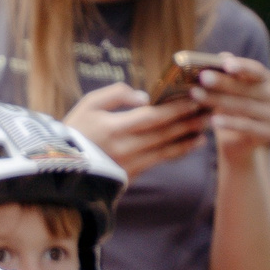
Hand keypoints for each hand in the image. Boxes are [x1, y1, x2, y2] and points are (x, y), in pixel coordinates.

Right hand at [66, 83, 208, 177]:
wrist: (57, 169)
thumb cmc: (73, 131)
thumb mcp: (88, 104)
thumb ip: (116, 94)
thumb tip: (145, 97)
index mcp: (112, 128)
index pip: (152, 117)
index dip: (176, 108)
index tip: (196, 98)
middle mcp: (124, 148)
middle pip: (165, 133)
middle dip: (190, 120)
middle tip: (211, 108)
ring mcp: (128, 164)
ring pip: (167, 149)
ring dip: (189, 136)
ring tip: (207, 125)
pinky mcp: (130, 176)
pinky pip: (160, 161)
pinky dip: (178, 151)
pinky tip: (193, 142)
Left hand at [186, 53, 269, 162]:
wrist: (238, 146)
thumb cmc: (230, 112)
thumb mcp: (227, 93)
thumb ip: (226, 75)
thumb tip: (221, 55)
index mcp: (265, 80)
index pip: (255, 70)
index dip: (242, 66)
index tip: (226, 63)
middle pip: (246, 88)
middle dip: (222, 82)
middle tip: (202, 78)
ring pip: (244, 106)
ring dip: (219, 101)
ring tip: (197, 96)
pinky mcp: (269, 133)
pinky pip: (247, 126)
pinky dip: (230, 123)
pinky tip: (213, 121)